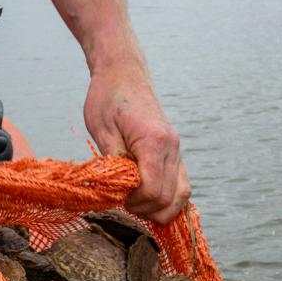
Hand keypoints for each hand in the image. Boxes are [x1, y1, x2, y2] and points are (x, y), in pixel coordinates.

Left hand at [83, 60, 190, 223]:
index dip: (134, 202)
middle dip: (145, 208)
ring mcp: (177, 150)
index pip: (152, 190)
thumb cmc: (107, 96)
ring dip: (159, 208)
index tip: (117, 197)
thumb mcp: (101, 128)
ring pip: (181, 196)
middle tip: (123, 201)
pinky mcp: (175, 152)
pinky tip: (149, 199)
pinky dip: (168, 199)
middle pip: (168, 198)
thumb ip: (113, 161)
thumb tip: (120, 190)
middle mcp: (172, 147)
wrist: (124, 72)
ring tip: (137, 202)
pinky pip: (181, 186)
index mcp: (154, 141)